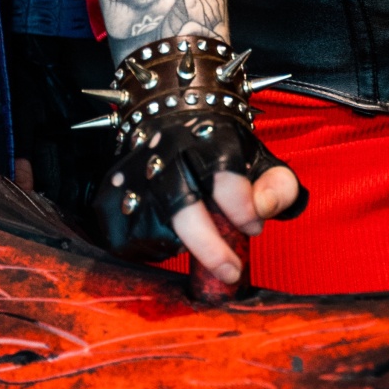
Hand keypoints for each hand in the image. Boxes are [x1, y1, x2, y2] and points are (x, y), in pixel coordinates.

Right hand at [92, 68, 304, 288]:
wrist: (171, 117)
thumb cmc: (223, 150)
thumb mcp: (260, 160)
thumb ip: (278, 187)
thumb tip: (263, 211)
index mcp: (208, 139)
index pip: (225, 178)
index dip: (243, 209)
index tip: (254, 226)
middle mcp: (166, 155)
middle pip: (183, 210)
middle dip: (210, 247)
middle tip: (231, 271)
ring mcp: (132, 177)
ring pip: (156, 231)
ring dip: (183, 247)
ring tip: (201, 238)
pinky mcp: (110, 199)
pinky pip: (131, 241)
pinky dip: (155, 249)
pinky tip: (171, 236)